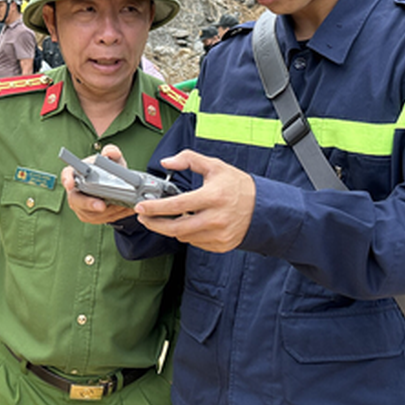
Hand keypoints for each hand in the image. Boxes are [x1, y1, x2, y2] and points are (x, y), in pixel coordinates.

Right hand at [61, 144, 135, 224]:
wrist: (115, 186)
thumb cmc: (108, 172)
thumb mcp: (113, 160)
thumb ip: (112, 153)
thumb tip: (110, 152)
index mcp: (76, 175)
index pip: (66, 175)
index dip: (67, 180)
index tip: (70, 184)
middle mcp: (75, 192)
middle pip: (76, 200)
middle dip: (89, 204)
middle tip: (102, 206)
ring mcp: (82, 207)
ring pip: (91, 213)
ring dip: (107, 211)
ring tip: (122, 206)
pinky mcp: (91, 217)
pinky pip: (102, 218)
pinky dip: (115, 215)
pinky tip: (126, 210)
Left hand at [132, 149, 254, 251]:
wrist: (263, 207)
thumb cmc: (237, 185)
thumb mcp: (215, 166)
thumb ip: (189, 159)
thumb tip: (166, 162)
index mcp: (212, 197)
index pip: (177, 205)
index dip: (155, 207)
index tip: (141, 206)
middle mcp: (216, 218)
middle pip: (175, 228)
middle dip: (154, 224)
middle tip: (144, 217)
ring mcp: (218, 234)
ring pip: (183, 236)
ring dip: (172, 228)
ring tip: (168, 217)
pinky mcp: (221, 245)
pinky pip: (195, 242)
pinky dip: (188, 234)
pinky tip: (189, 223)